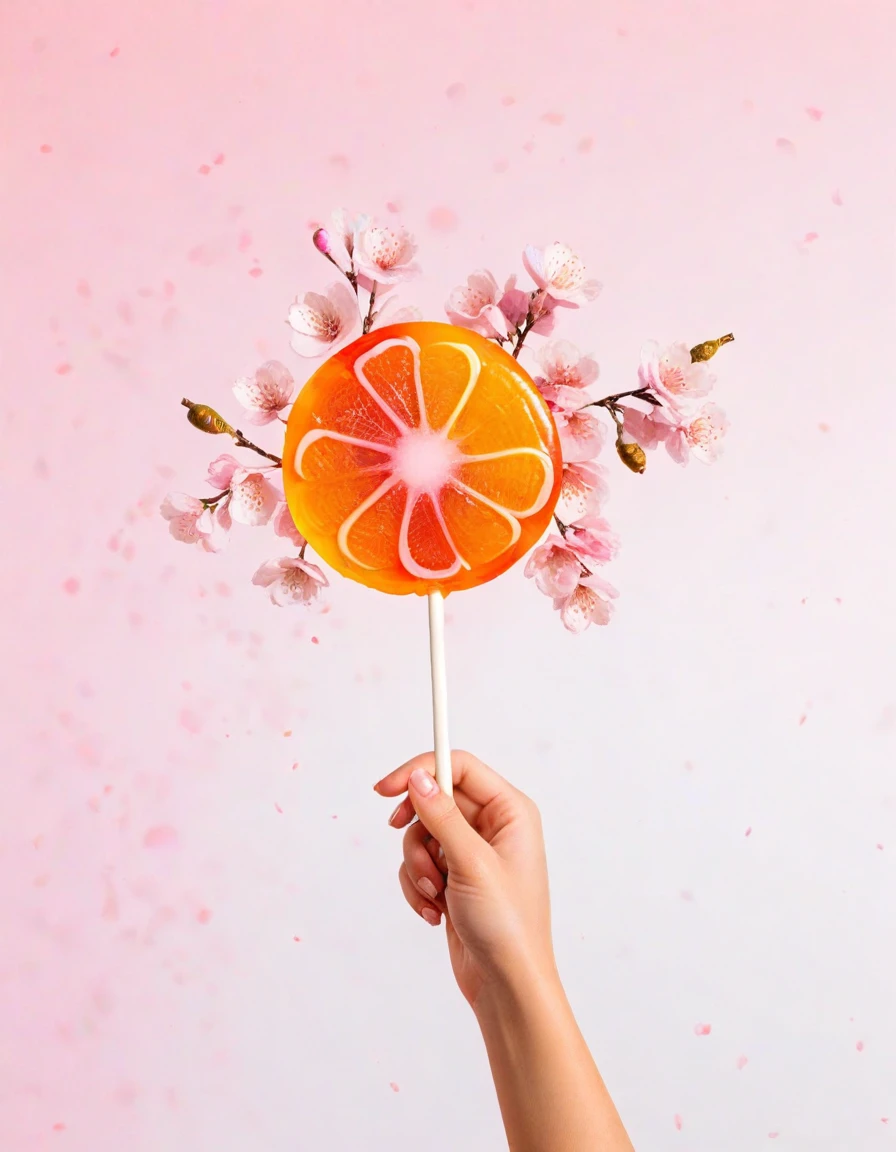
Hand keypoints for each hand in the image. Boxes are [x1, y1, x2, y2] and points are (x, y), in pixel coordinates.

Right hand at [374, 750, 555, 1008]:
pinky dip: (418, 886)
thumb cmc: (507, 925)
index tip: (386, 789)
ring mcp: (472, 853)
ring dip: (417, 865)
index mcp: (510, 811)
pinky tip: (434, 912)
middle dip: (418, 831)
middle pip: (435, 800)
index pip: (460, 767)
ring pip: (422, 834)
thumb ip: (442, 816)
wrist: (507, 985)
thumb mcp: (472, 863)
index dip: (421, 769)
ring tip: (433, 894)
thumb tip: (418, 777)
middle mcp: (493, 826)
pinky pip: (420, 864)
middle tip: (403, 839)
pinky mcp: (455, 878)